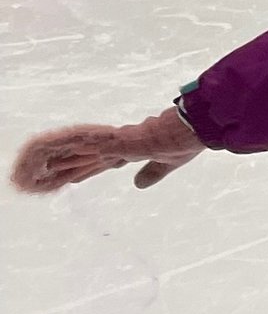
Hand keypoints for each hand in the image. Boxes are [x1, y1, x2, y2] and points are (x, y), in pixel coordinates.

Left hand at [12, 107, 201, 194]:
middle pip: (75, 159)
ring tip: (27, 168)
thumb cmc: (185, 140)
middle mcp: (112, 145)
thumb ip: (151, 173)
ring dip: (49, 158)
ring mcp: (111, 140)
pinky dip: (63, 145)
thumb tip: (137, 185)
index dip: (74, 174)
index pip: (92, 166)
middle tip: (30, 179)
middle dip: (54, 171)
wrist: (194, 128)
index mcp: (124, 151)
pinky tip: (47, 148)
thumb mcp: (166, 164)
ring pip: (72, 148)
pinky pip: (83, 140)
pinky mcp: (115, 139)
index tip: (58, 183)